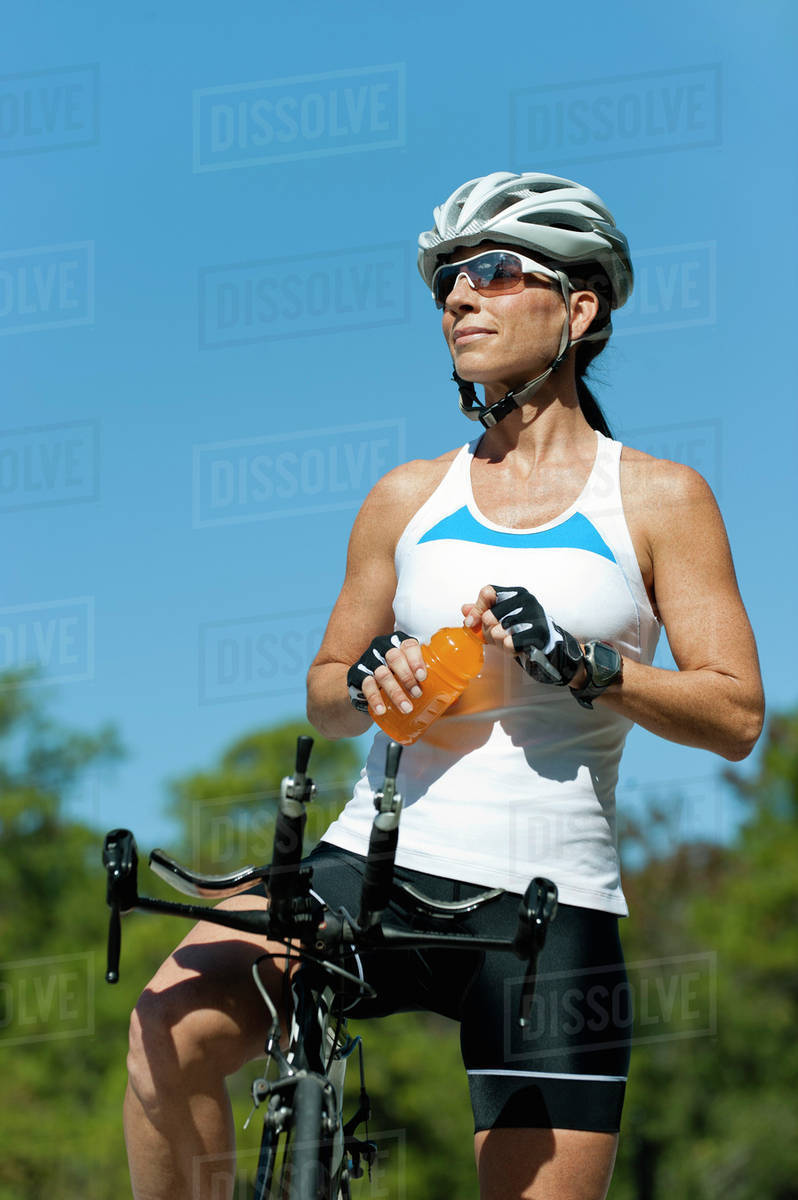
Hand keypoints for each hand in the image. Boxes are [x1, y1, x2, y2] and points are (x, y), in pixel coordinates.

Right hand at [346, 631, 426, 717]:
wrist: (367, 688)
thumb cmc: (396, 679)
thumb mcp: (410, 673)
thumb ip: (426, 680)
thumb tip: (454, 700)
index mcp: (400, 646)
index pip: (408, 645)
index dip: (416, 659)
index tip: (423, 676)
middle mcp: (383, 650)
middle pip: (395, 657)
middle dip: (407, 677)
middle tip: (417, 693)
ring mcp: (369, 662)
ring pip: (382, 673)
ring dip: (396, 692)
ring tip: (406, 708)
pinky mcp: (358, 676)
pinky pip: (367, 686)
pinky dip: (375, 699)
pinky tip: (382, 710)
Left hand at [463, 585, 584, 685]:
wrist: (547, 646)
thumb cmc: (520, 630)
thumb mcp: (499, 620)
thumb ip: (481, 613)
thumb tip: (464, 609)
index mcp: (515, 593)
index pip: (488, 592)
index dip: (476, 609)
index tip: (471, 623)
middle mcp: (526, 599)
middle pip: (491, 614)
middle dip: (487, 630)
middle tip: (493, 636)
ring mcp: (534, 614)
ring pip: (500, 629)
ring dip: (497, 641)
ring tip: (503, 642)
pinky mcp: (539, 632)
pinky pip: (512, 641)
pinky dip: (508, 647)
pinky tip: (511, 647)